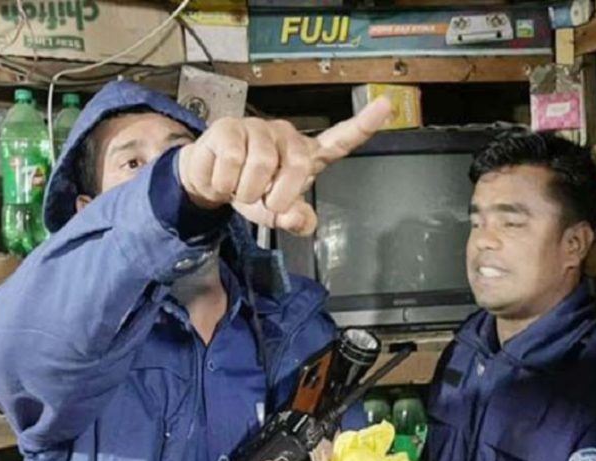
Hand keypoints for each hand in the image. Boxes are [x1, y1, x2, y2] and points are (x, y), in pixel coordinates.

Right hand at [177, 98, 391, 236]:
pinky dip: (223, 183)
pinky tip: (221, 176)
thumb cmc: (252, 192)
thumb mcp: (277, 213)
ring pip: (260, 167)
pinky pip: (230, 163)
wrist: (209, 181)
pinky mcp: (228, 127)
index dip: (364, 124)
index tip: (386, 105)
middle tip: (263, 200)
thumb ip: (295, 220)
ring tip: (239, 186)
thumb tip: (298, 218)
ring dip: (246, 191)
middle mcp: (287, 135)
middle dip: (278, 195)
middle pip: (298, 167)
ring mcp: (258, 128)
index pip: (341, 139)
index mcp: (307, 155)